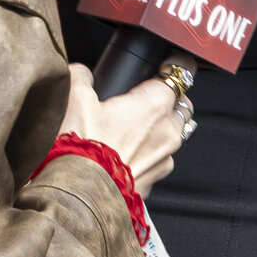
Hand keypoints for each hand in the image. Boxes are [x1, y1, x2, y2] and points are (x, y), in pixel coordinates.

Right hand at [57, 57, 197, 195]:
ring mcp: (165, 158)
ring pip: (175, 133)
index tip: (170, 60)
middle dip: (170, 98)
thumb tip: (82, 73)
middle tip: (144, 95)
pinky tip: (128, 151)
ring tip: (134, 126)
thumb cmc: (81, 148)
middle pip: (182, 104)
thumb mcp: (74, 98)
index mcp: (155, 104)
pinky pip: (162, 158)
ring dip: (162, 127)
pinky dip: (151, 152)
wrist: (80, 195)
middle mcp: (168, 130)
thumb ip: (80, 76)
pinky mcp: (155, 179)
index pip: (181, 72)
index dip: (176, 63)